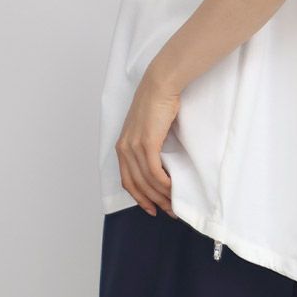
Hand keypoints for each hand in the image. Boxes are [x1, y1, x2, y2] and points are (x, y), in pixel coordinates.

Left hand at [115, 71, 179, 217]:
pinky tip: (172, 188)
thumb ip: (149, 144)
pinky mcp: (147, 143)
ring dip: (161, 195)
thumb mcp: (148, 127)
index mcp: (122, 146)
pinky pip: (154, 172)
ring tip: (174, 204)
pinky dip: (163, 184)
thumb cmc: (158, 102)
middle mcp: (124, 148)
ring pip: (146, 181)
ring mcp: (134, 146)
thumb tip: (161, 162)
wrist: (160, 84)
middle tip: (168, 211)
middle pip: (137, 185)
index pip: (127, 180)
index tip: (152, 208)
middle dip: (152, 201)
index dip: (139, 198)